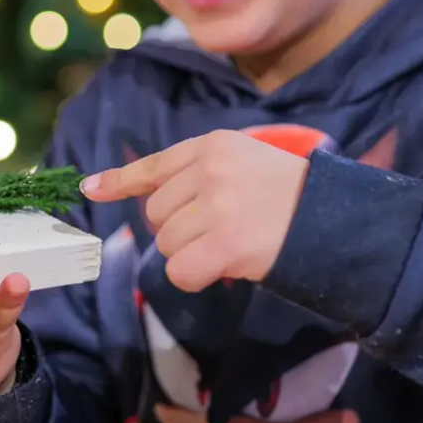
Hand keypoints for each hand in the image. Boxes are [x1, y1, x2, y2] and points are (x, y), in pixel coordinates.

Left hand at [81, 130, 309, 292]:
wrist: (332, 216)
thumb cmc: (287, 193)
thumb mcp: (243, 162)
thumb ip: (197, 173)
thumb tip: (143, 197)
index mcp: (214, 145)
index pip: (156, 165)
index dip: (120, 180)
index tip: (91, 188)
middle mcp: (211, 169)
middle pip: (156, 213)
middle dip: (179, 229)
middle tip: (219, 229)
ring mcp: (218, 205)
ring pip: (167, 244)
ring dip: (191, 254)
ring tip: (231, 243)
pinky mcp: (226, 242)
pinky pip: (180, 270)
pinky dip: (195, 277)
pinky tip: (223, 267)